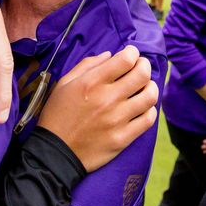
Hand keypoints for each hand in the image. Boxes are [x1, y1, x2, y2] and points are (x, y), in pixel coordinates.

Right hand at [38, 46, 158, 171]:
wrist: (55, 152)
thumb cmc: (57, 115)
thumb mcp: (64, 83)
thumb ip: (87, 65)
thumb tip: (110, 55)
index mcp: (92, 83)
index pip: (126, 60)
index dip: (133, 53)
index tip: (130, 55)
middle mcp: (107, 99)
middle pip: (142, 75)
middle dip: (144, 66)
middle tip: (140, 68)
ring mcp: (117, 120)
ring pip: (150, 96)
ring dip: (150, 87)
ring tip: (144, 87)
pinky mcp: (123, 138)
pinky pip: (148, 120)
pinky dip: (149, 110)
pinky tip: (141, 108)